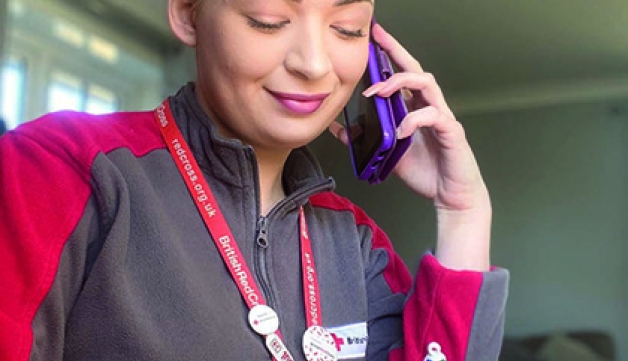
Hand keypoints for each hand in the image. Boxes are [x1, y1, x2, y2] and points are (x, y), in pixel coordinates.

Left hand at [329, 23, 490, 270]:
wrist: (450, 196)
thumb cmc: (426, 172)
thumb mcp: (388, 153)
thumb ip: (369, 139)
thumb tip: (341, 130)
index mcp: (414, 109)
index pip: (402, 75)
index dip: (389, 55)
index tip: (372, 40)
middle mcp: (429, 107)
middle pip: (415, 70)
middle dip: (396, 51)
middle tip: (378, 39)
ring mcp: (441, 117)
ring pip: (427, 84)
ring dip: (401, 83)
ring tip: (380, 91)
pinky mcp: (451, 132)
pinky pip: (433, 117)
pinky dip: (414, 120)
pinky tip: (401, 130)